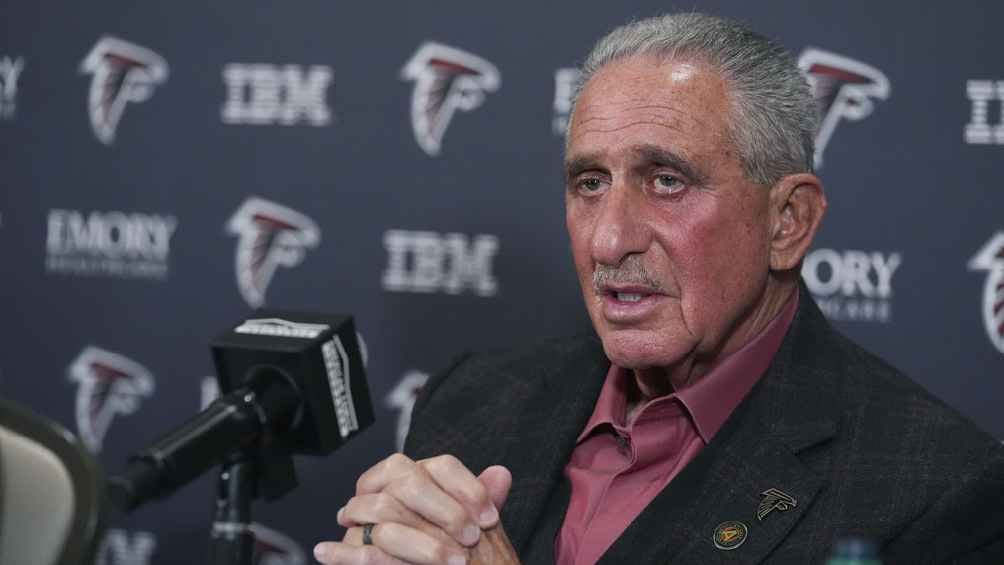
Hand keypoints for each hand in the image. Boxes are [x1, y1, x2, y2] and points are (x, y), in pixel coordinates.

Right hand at [313, 453, 516, 564]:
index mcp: (419, 478)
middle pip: (411, 480)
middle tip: (471, 538)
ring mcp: (365, 516)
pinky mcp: (353, 546)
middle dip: (446, 511)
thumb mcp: (466, 524)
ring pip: (384, 508)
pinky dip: (369, 556)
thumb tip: (501, 473)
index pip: (441, 466)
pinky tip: (393, 563)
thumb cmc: (444, 551)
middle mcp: (388, 490)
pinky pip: (357, 549)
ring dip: (423, 541)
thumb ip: (479, 499)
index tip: (489, 518)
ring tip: (453, 561)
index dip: (468, 489)